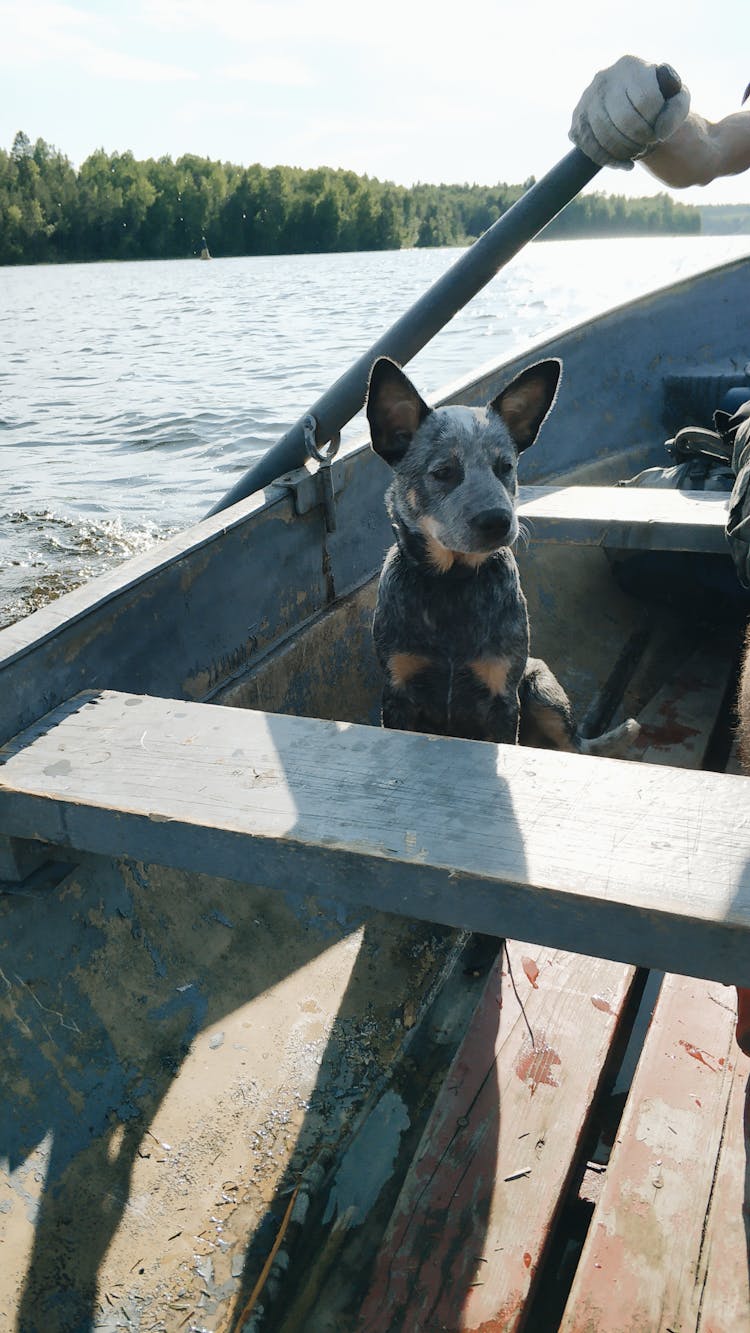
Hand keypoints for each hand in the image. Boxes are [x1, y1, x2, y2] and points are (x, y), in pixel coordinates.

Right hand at [570, 55, 690, 168]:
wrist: (633, 107)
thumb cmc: (659, 102)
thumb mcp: (677, 99)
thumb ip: (677, 109)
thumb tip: (660, 132)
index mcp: (630, 65)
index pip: (644, 100)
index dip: (655, 123)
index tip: (660, 132)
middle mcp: (603, 78)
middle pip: (623, 119)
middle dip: (640, 139)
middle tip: (648, 144)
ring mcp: (586, 100)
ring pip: (604, 135)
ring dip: (626, 151)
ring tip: (638, 151)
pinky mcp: (577, 121)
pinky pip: (590, 148)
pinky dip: (610, 161)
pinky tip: (626, 163)